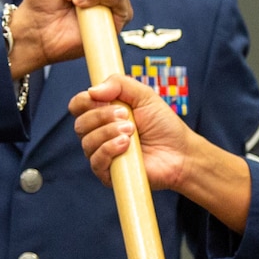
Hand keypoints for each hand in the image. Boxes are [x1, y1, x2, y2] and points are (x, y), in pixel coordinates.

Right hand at [70, 72, 195, 190]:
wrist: (180, 152)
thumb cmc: (164, 125)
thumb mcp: (144, 95)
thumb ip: (119, 84)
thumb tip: (92, 90)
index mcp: (104, 113)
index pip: (78, 106)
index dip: (84, 101)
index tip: (101, 98)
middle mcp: (99, 134)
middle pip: (80, 124)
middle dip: (102, 116)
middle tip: (127, 117)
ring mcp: (103, 154)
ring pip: (87, 142)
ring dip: (108, 133)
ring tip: (132, 132)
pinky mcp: (108, 174)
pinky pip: (95, 161)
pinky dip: (108, 149)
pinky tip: (125, 145)